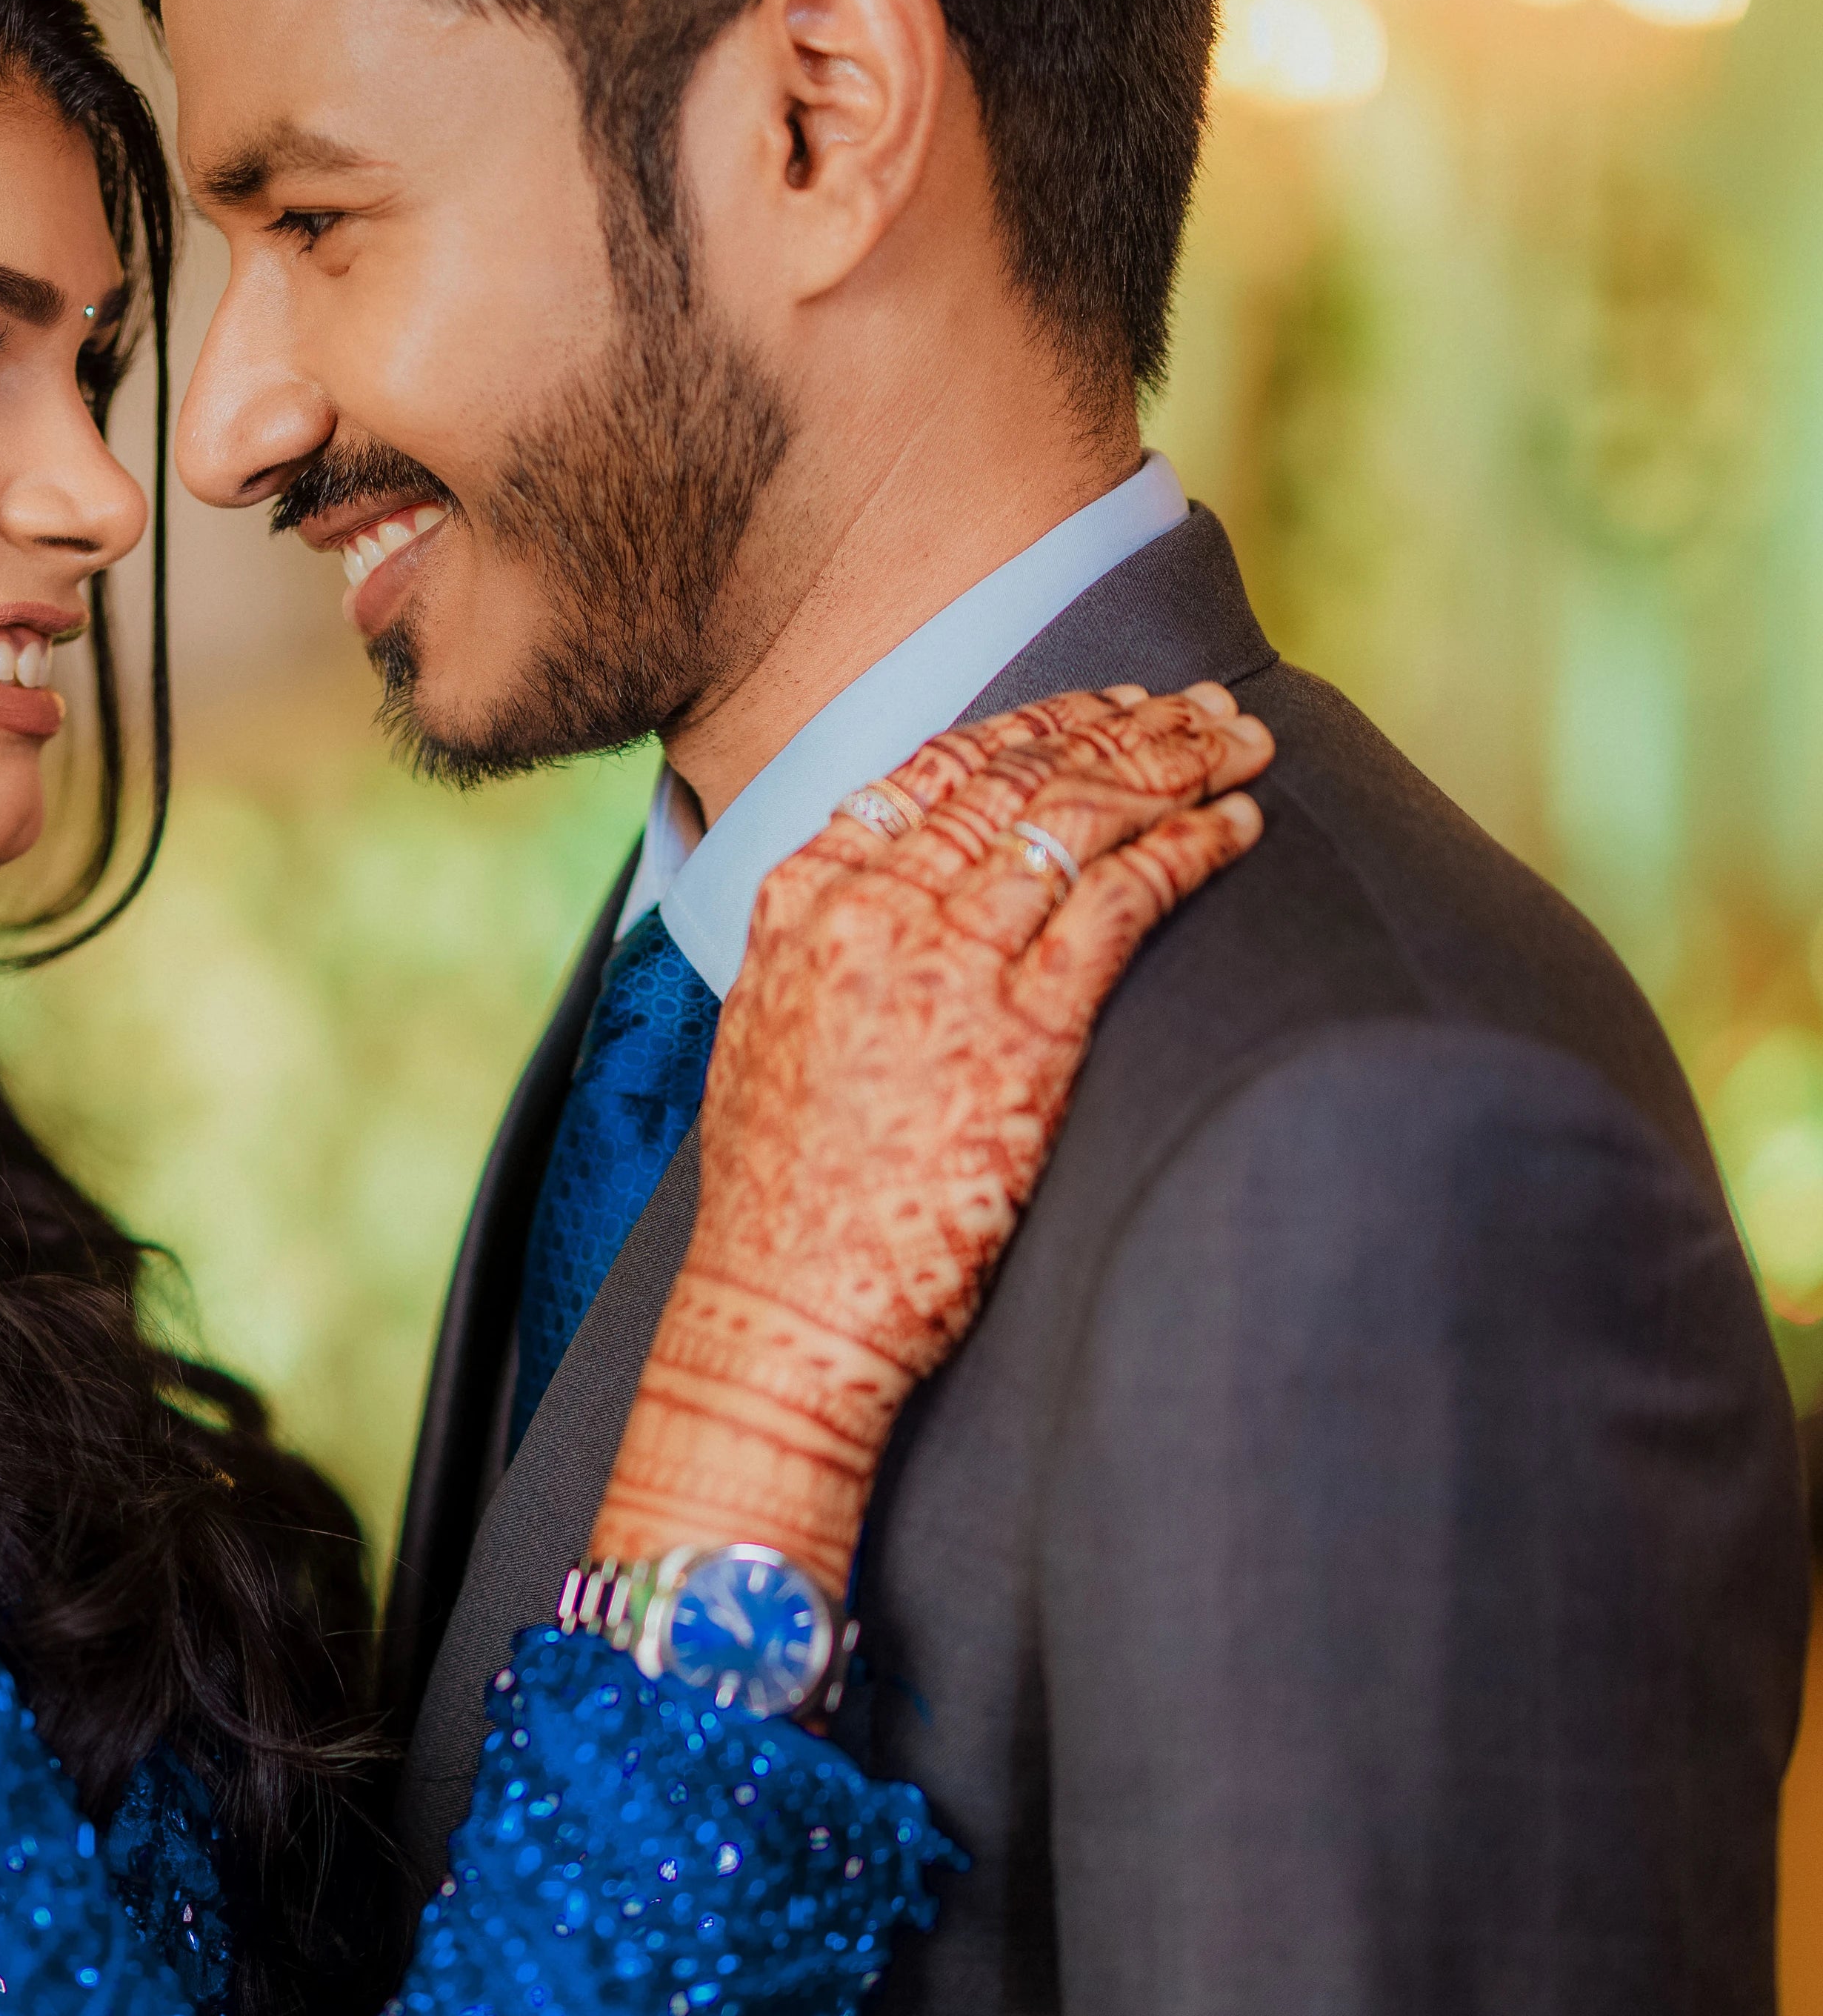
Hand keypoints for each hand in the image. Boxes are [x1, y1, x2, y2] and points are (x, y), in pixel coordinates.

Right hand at [593, 681, 1270, 1578]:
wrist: (786, 1310)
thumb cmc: (784, 1203)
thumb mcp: (775, 1035)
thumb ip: (833, 950)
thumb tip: (894, 903)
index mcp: (804, 904)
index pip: (934, 770)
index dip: (1031, 723)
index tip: (1100, 705)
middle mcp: (872, 912)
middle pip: (1018, 776)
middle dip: (1124, 728)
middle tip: (1202, 707)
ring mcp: (947, 966)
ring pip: (1079, 817)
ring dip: (1174, 767)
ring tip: (1240, 745)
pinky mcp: (1023, 1032)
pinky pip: (1124, 899)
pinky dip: (1191, 848)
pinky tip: (1238, 827)